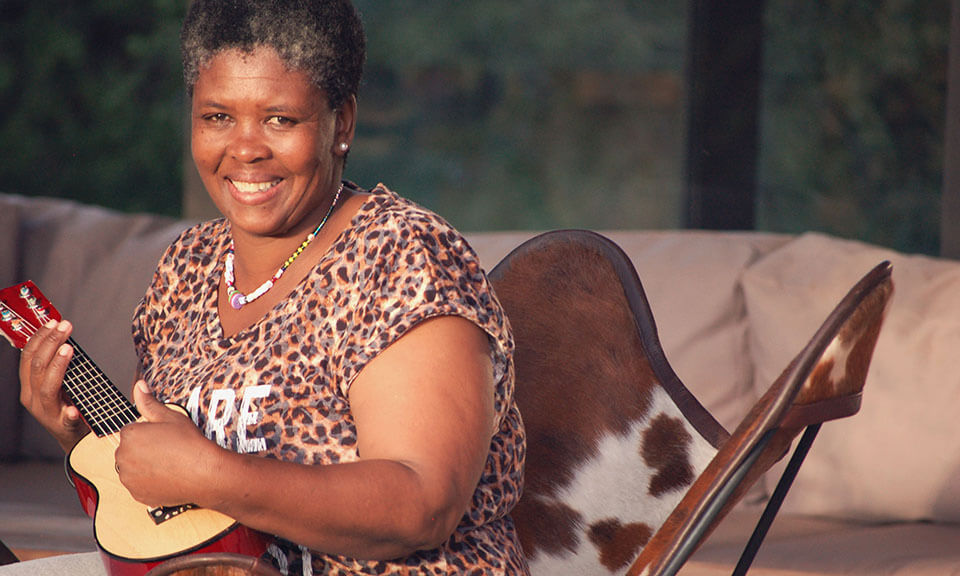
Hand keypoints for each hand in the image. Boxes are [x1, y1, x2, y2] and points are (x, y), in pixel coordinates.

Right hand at [19, 319, 88, 451]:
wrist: (75, 438)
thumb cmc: (68, 403)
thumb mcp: (57, 383)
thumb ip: (57, 365)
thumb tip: (63, 336)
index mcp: (29, 387)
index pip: (28, 358)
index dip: (39, 338)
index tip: (53, 322)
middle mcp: (33, 399)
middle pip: (37, 368)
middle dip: (50, 344)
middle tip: (66, 327)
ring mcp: (47, 414)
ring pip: (47, 388)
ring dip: (58, 366)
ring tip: (69, 349)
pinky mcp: (64, 427)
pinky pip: (65, 420)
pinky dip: (69, 412)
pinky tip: (74, 408)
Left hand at [116, 381, 225, 507]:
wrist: (205, 474)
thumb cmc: (189, 444)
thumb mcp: (171, 417)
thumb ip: (149, 402)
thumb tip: (139, 386)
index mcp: (129, 435)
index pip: (131, 431)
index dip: (149, 433)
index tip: (165, 437)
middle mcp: (122, 458)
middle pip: (129, 450)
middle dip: (143, 449)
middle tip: (168, 450)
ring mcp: (129, 479)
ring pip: (133, 468)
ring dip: (144, 466)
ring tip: (168, 464)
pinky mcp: (137, 495)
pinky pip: (139, 486)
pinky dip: (149, 482)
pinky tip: (167, 476)